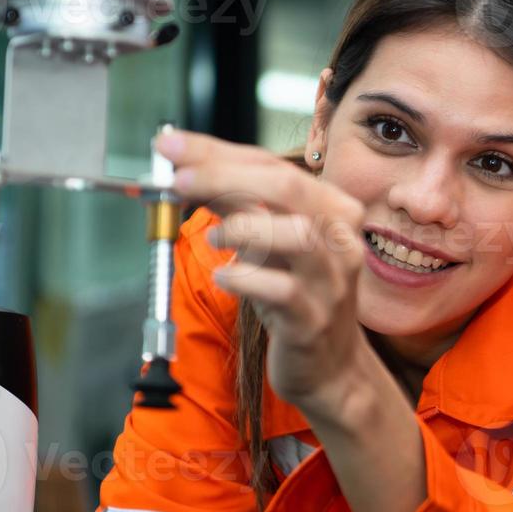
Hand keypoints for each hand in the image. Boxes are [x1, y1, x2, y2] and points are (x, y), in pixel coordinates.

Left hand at [157, 130, 372, 414]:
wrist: (330, 365)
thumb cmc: (297, 296)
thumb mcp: (270, 243)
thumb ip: (235, 204)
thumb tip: (187, 166)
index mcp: (333, 210)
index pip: (274, 166)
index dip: (218, 152)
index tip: (172, 146)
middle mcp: (340, 240)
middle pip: (288, 189)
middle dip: (226, 176)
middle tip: (178, 178)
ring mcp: (331, 281)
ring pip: (297, 236)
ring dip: (243, 228)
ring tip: (214, 239)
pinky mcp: (313, 320)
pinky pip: (282, 290)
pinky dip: (245, 277)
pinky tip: (225, 278)